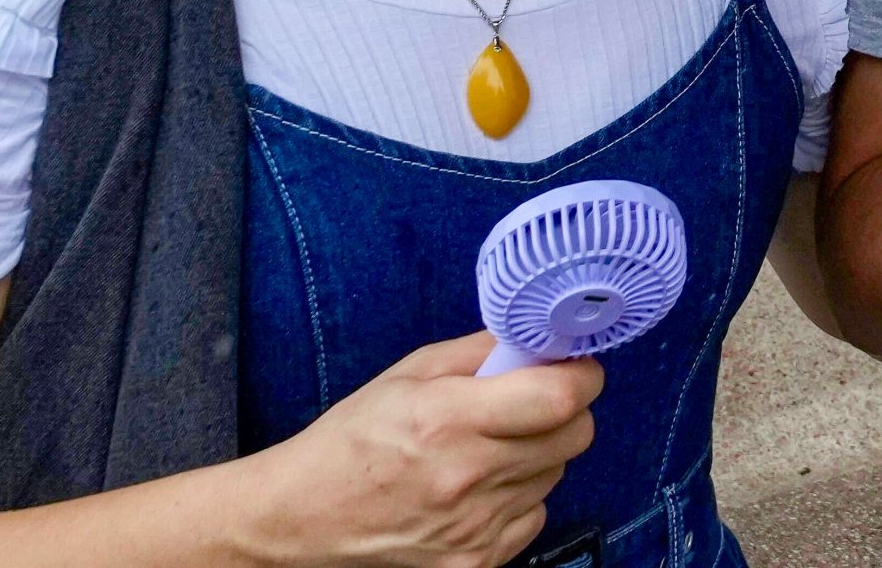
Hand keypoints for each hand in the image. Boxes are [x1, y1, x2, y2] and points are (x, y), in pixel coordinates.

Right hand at [241, 332, 599, 567]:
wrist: (301, 518)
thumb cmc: (353, 439)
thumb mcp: (409, 375)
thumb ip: (481, 351)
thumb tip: (540, 337)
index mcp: (450, 420)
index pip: (561, 397)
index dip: (580, 375)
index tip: (573, 367)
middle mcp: (468, 477)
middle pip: (574, 436)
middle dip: (565, 411)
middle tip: (532, 404)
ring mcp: (474, 527)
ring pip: (556, 474)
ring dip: (538, 455)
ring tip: (489, 449)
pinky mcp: (475, 562)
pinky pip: (533, 516)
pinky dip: (519, 498)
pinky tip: (480, 488)